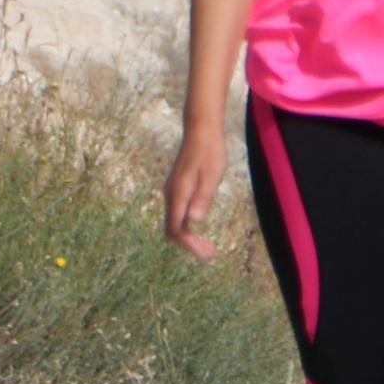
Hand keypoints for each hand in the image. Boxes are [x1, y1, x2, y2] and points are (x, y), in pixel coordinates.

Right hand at [163, 121, 224, 257]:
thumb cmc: (210, 151)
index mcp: (179, 193)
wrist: (201, 129)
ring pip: (175, 223)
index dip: (189, 245)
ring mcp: (173, 192)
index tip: (206, 254)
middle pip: (173, 229)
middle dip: (190, 245)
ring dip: (189, 238)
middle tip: (211, 254)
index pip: (176, 229)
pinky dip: (188, 226)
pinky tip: (201, 230)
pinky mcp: (178, 189)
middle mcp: (171, 195)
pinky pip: (178, 214)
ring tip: (209, 248)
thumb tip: (194, 221)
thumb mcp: (212, 175)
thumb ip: (203, 198)